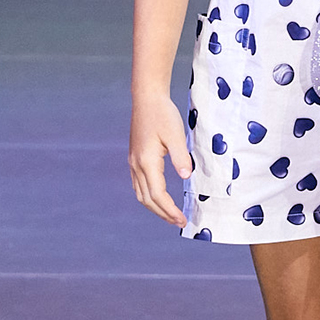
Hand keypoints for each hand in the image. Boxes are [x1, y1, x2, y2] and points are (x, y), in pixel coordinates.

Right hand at [128, 94, 191, 224]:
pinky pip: (139, 184)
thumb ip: (181, 157)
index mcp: (147, 162)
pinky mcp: (134, 157)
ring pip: (141, 193)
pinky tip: (159, 197)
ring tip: (170, 215)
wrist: (147, 98)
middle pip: (147, 199)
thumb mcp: (176, 135)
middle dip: (163, 213)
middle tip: (179, 222)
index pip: (158, 195)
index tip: (182, 219)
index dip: (170, 210)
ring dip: (155, 207)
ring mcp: (133, 162)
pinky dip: (149, 196)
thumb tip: (186, 177)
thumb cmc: (163, 114)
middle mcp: (137, 165)